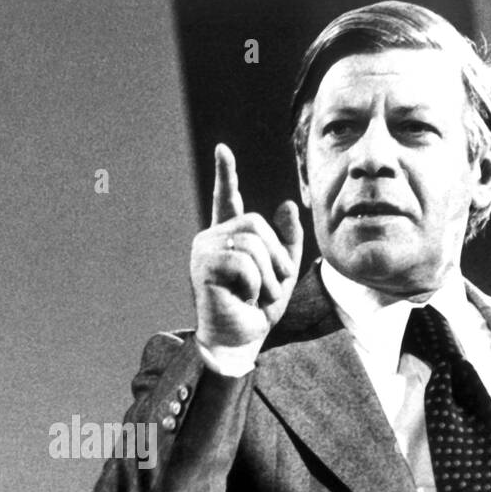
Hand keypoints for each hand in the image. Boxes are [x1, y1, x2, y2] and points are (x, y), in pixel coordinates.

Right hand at [190, 143, 304, 355]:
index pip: (227, 199)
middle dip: (276, 257)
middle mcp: (212, 239)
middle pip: (257, 224)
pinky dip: (255, 284)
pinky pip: (245, 262)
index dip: (226, 174)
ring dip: (268, 276)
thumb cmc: (256, 311)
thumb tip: (286, 204)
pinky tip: (242, 298)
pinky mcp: (203, 266)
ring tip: (256, 296)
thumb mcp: (281, 273)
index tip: (223, 149)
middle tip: (269, 287)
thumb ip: (286, 241)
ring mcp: (204, 251)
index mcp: (229, 238)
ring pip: (254, 243)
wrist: (238, 342)